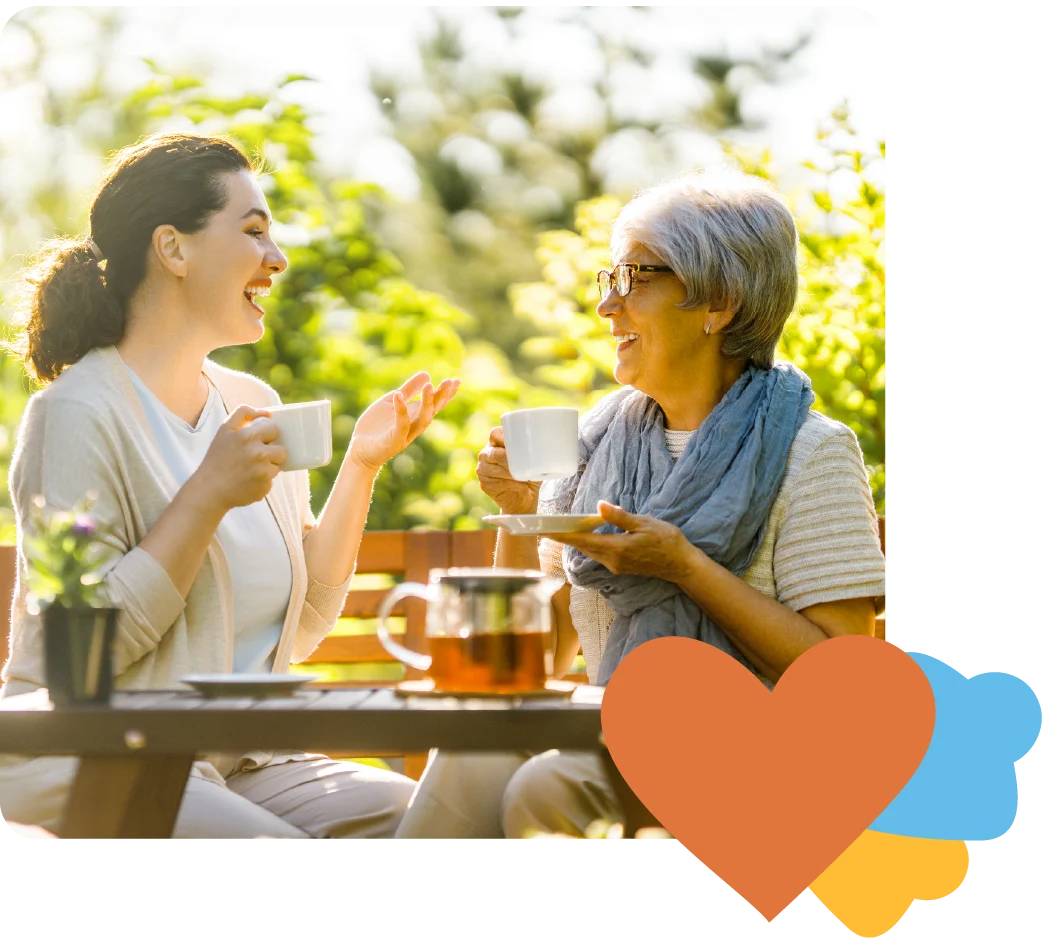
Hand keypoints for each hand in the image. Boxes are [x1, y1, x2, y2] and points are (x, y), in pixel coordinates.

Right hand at [191, 405, 287, 511]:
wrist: (209, 490)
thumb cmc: (217, 458)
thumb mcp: (224, 430)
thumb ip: (243, 414)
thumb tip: (267, 413)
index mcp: (248, 436)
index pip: (274, 429)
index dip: (267, 435)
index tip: (258, 441)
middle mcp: (258, 453)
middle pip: (282, 450)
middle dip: (271, 452)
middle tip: (255, 457)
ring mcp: (263, 472)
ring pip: (278, 466)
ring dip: (268, 467)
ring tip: (250, 470)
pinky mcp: (265, 487)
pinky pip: (272, 480)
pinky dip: (263, 481)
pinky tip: (248, 481)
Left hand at [347, 372, 460, 472]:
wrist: (359, 449)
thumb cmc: (376, 426)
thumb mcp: (392, 400)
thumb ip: (409, 389)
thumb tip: (427, 374)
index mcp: (415, 415)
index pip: (435, 404)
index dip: (446, 393)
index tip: (456, 381)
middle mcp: (414, 425)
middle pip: (433, 411)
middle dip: (442, 397)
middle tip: (450, 382)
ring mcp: (406, 434)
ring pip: (422, 419)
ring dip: (427, 403)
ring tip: (429, 386)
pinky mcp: (394, 440)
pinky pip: (401, 425)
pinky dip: (401, 411)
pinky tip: (399, 396)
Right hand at [476, 426, 541, 514]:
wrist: (523, 499)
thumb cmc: (529, 476)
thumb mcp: (533, 461)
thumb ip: (533, 451)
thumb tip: (546, 446)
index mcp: (496, 444)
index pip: (495, 434)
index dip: (505, 438)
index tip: (519, 445)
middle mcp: (486, 454)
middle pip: (494, 452)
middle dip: (509, 459)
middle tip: (524, 464)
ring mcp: (483, 469)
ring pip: (494, 468)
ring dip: (511, 473)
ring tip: (524, 476)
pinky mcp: (484, 483)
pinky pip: (497, 482)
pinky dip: (511, 484)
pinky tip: (521, 486)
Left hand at [547, 501, 695, 581]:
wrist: (681, 564)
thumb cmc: (666, 541)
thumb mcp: (644, 523)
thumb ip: (620, 517)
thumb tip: (599, 506)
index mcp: (617, 548)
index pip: (583, 540)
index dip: (564, 535)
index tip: (546, 530)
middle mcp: (613, 560)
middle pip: (583, 547)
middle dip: (566, 536)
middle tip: (549, 525)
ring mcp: (616, 565)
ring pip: (591, 550)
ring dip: (578, 540)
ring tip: (564, 527)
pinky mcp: (620, 566)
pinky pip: (600, 553)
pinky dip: (590, 543)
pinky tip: (587, 534)